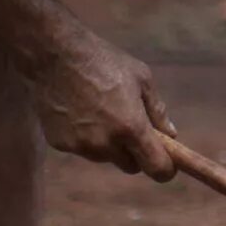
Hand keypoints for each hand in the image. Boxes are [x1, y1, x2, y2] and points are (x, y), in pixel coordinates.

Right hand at [28, 34, 175, 177]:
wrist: (54, 56)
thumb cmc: (104, 61)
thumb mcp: (142, 78)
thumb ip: (157, 110)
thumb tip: (171, 135)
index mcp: (131, 127)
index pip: (156, 167)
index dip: (165, 169)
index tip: (167, 164)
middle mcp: (106, 144)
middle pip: (130, 166)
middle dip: (135, 153)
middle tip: (131, 129)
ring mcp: (81, 146)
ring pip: (105, 158)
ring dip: (110, 146)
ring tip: (102, 114)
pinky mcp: (60, 145)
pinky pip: (82, 149)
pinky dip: (86, 139)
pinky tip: (80, 113)